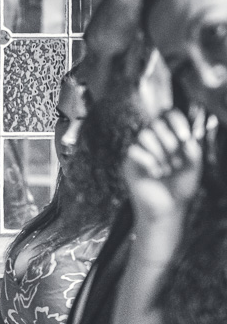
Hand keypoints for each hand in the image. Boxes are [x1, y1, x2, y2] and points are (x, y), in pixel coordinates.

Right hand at [123, 109, 215, 225]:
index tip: (185, 138)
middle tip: (176, 162)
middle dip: (169, 141)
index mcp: (170, 138)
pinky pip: (133, 150)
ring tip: (167, 170)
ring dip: (159, 152)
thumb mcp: (194, 166)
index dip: (176, 121)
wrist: (168, 208)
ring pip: (143, 135)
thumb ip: (192, 148)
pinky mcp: (129, 163)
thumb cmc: (181, 187)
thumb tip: (186, 136)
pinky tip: (156, 174)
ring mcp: (140, 151)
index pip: (168, 115)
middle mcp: (154, 142)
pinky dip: (148, 161)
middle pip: (155, 124)